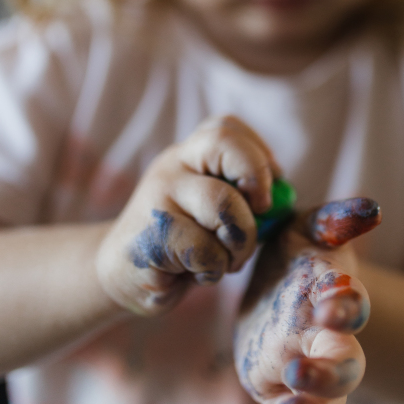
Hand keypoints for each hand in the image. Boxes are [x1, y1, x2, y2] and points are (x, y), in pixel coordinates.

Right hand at [96, 116, 279, 314]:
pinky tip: (198, 273)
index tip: (267, 193)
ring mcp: (158, 196)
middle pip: (225, 143)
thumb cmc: (183, 243)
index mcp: (190, 154)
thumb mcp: (213, 212)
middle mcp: (172, 165)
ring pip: (224, 204)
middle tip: (261, 212)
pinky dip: (215, 269)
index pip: (227, 127)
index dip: (259, 154)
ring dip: (241, 241)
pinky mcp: (152, 236)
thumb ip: (243, 198)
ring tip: (228, 259)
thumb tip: (281, 198)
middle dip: (257, 178)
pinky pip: (207, 250)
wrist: (123, 276)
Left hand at [234, 198, 380, 403]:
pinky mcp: (279, 393)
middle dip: (329, 372)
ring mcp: (306, 371)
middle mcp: (327, 341)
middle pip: (345, 367)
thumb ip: (337, 219)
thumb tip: (368, 208)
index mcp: (335, 299)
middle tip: (301, 369)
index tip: (336, 294)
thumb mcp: (311, 228)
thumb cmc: (301, 254)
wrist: (282, 288)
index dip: (347, 303)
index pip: (350, 304)